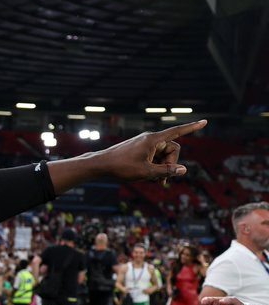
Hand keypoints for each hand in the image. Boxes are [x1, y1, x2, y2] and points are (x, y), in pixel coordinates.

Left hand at [71, 120, 206, 183]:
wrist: (100, 165)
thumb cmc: (121, 167)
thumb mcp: (146, 172)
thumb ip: (166, 171)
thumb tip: (184, 170)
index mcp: (153, 140)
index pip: (177, 132)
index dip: (192, 128)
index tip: (205, 122)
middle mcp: (150, 139)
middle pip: (172, 150)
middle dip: (171, 165)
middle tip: (163, 181)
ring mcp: (144, 144)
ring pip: (163, 156)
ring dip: (162, 168)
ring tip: (153, 181)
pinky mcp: (140, 150)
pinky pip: (154, 157)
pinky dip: (154, 167)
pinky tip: (147, 177)